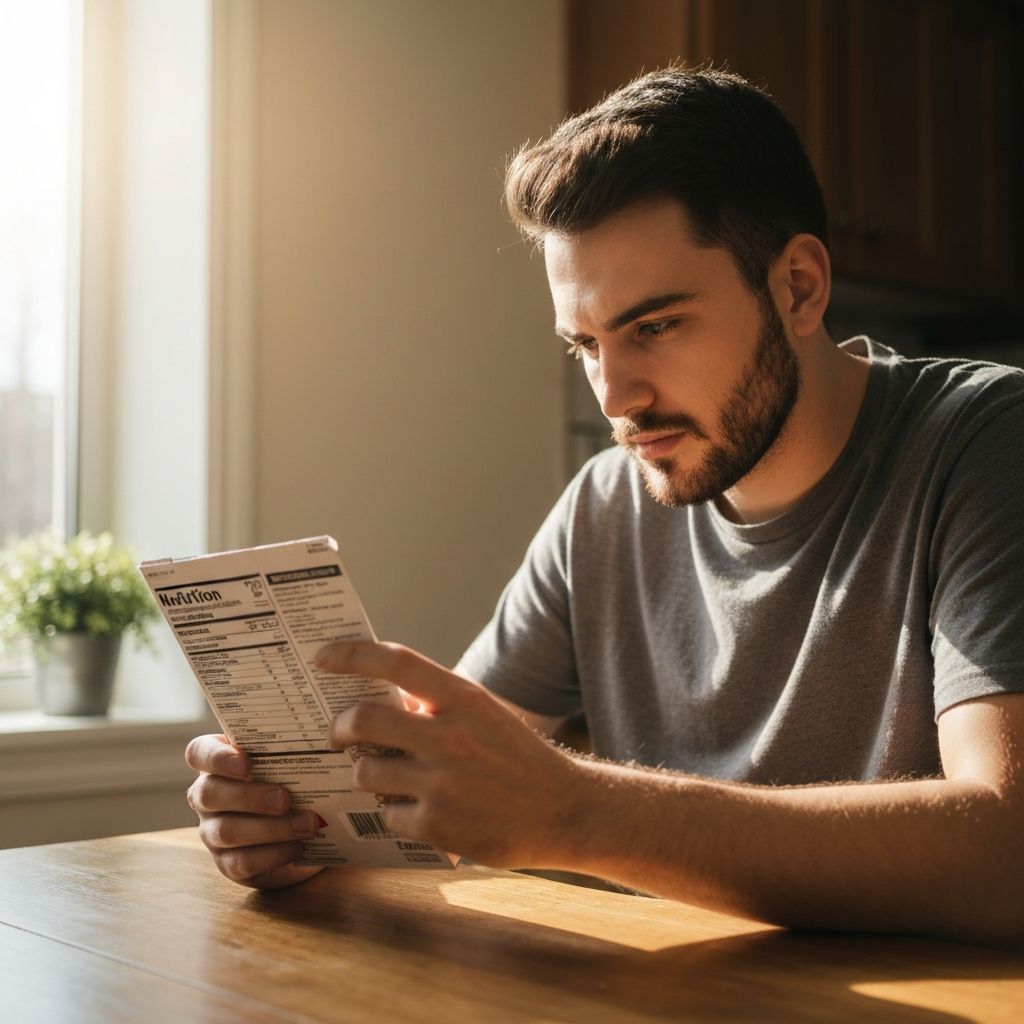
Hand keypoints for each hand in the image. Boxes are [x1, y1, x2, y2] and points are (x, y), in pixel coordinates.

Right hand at [184, 734, 325, 888]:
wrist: (305, 829)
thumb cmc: (295, 783)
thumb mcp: (293, 763)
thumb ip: (295, 750)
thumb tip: (325, 741)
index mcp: (219, 763)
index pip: (199, 752)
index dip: (216, 757)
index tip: (246, 762)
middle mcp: (207, 796)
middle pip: (208, 793)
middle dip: (248, 796)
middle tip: (284, 798)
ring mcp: (212, 832)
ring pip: (226, 831)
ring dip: (270, 828)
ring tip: (306, 825)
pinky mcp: (227, 863)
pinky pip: (241, 862)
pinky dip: (274, 854)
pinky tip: (299, 845)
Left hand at [316, 640, 584, 867]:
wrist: (564, 810)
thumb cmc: (517, 757)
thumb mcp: (484, 715)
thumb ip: (437, 704)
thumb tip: (381, 700)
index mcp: (463, 698)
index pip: (395, 662)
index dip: (352, 655)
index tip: (323, 656)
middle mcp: (449, 735)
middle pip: (363, 720)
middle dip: (338, 728)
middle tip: (336, 734)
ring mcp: (441, 782)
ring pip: (366, 771)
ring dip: (365, 773)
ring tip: (380, 776)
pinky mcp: (437, 825)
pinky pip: (387, 812)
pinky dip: (394, 811)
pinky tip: (416, 810)